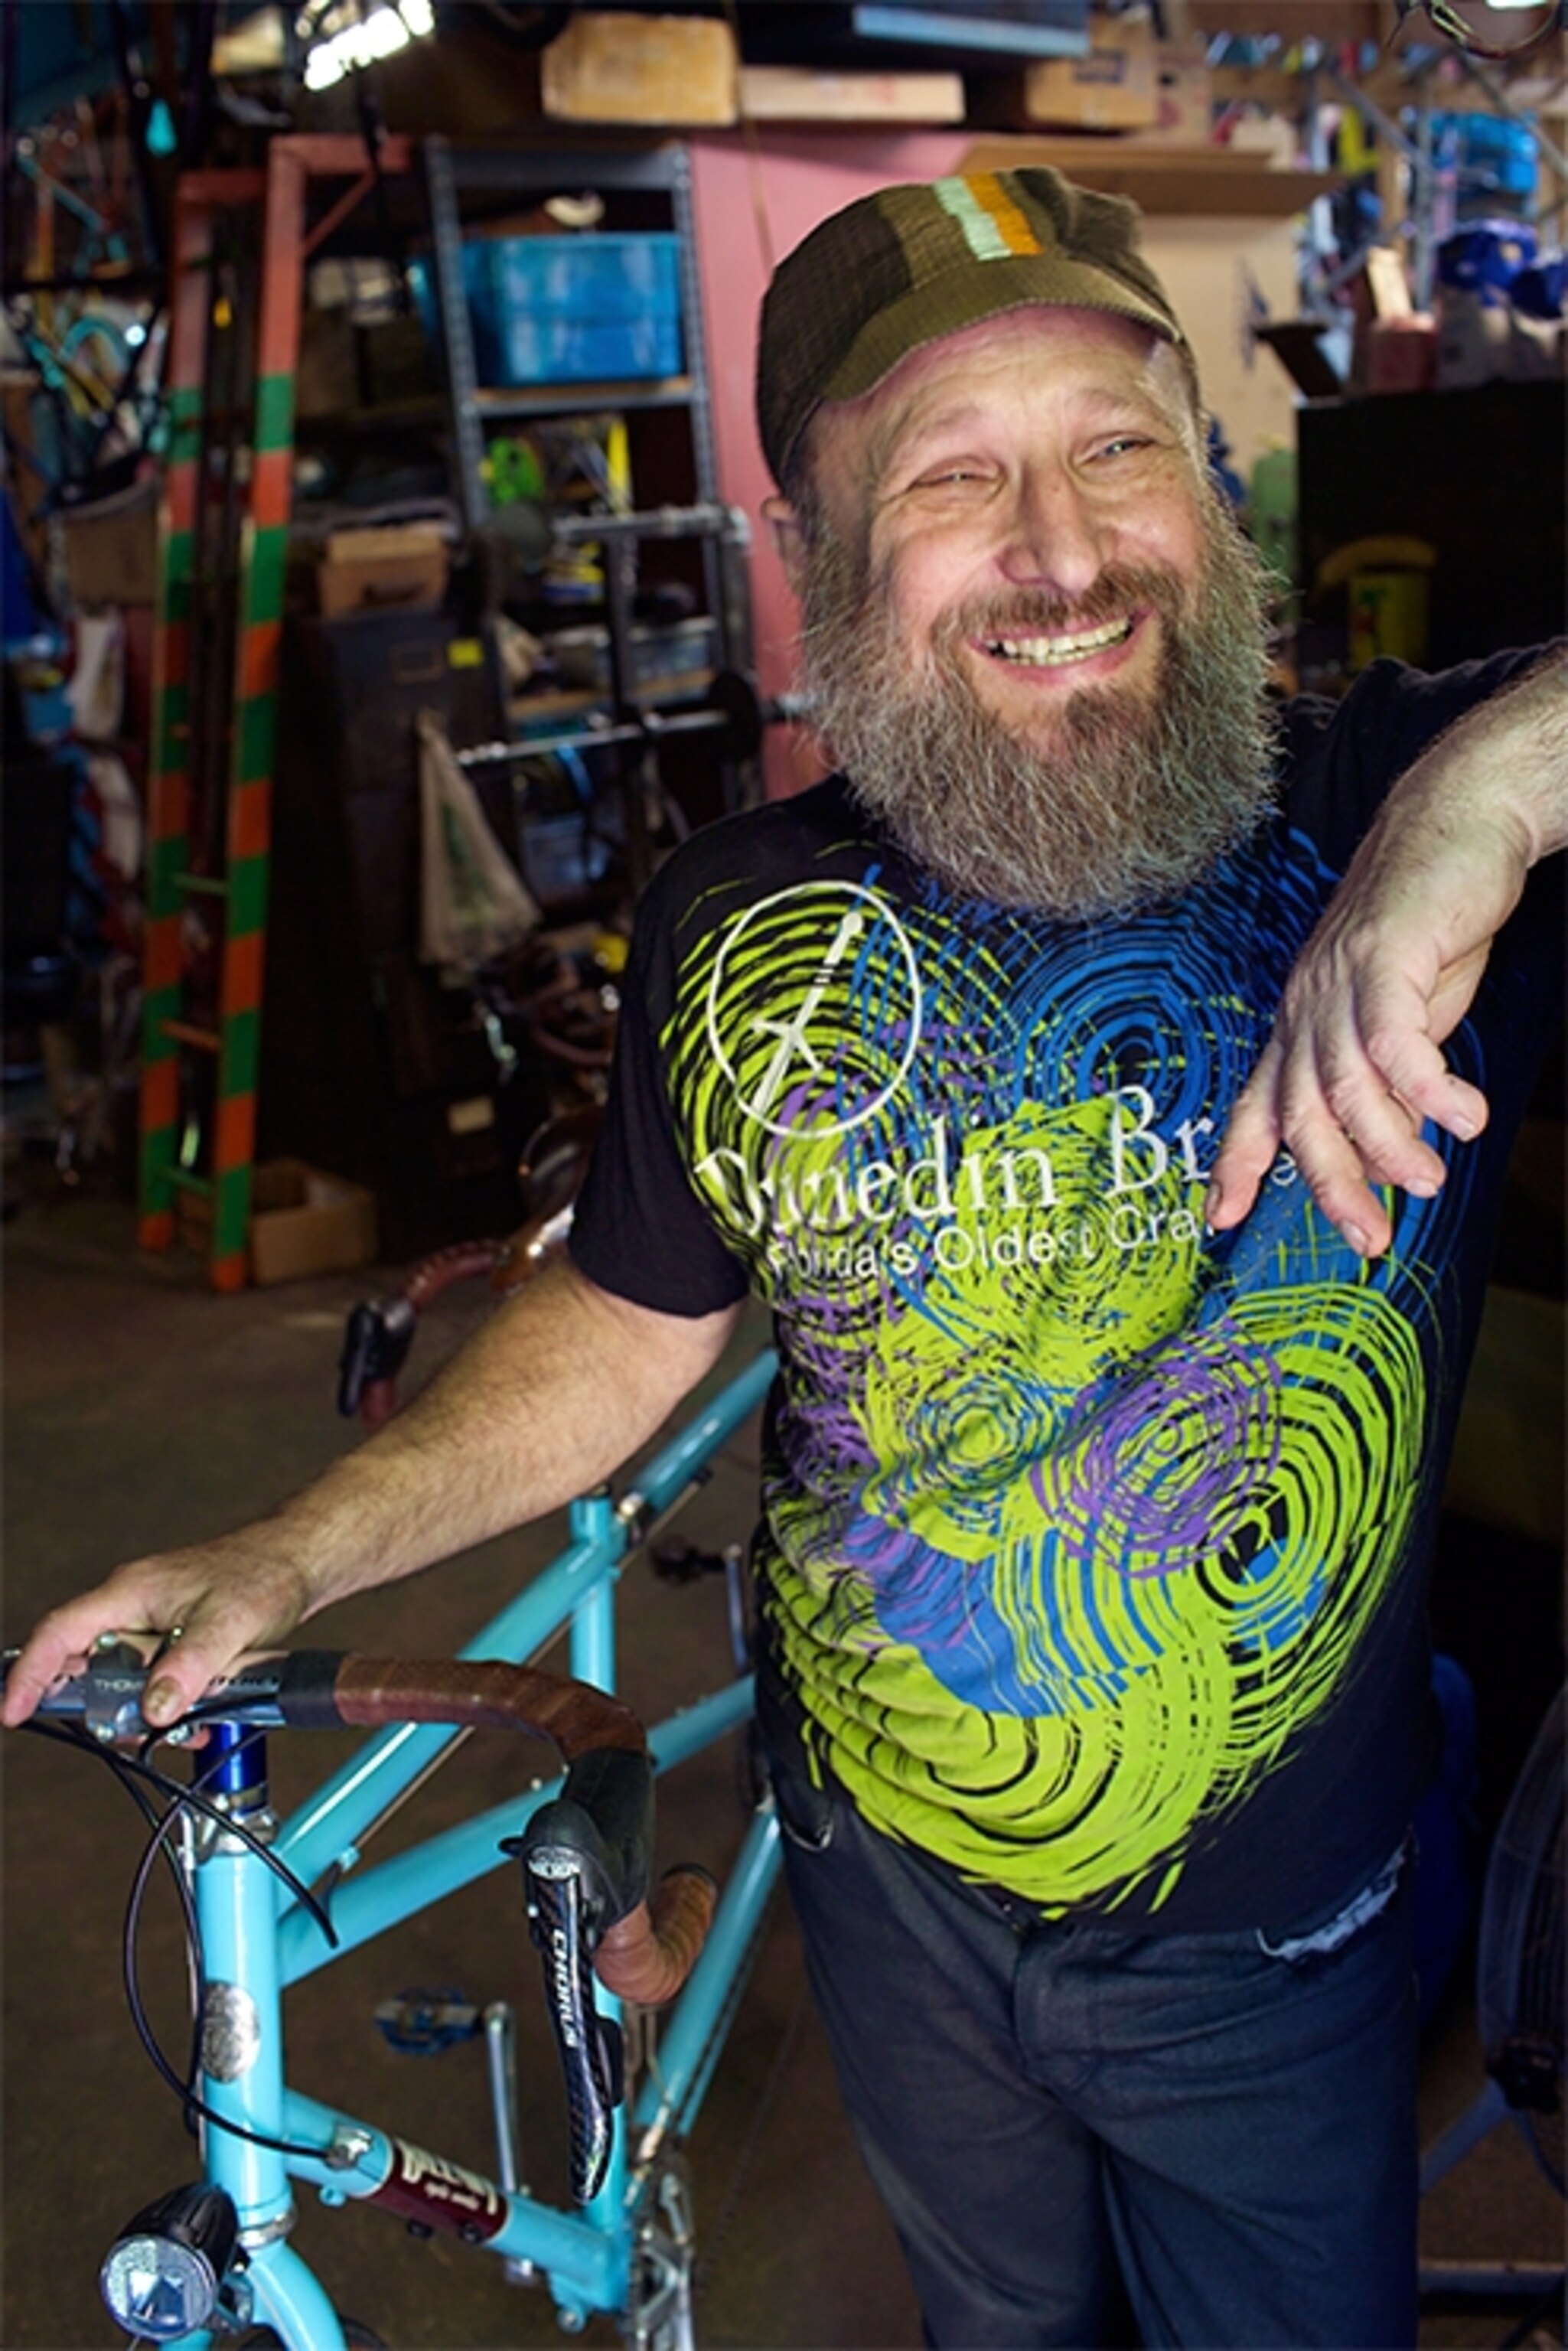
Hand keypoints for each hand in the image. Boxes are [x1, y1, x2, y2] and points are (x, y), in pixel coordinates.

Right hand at [2, 1528, 310, 1731]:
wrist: (300, 1560)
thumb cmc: (264, 1574)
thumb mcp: (229, 1624)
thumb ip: (189, 1666)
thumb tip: (154, 1709)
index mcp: (129, 1592)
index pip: (59, 1633)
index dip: (30, 1673)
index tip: (13, 1712)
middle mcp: (131, 1605)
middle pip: (85, 1663)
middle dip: (101, 1704)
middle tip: (131, 1731)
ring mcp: (151, 1621)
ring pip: (121, 1677)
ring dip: (144, 1708)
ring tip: (185, 1723)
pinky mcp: (173, 1637)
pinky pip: (152, 1677)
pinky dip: (169, 1701)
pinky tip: (201, 1712)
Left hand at [1207, 650, 1567, 1253]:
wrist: (1457, 823)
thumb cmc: (1428, 926)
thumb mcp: (1399, 1014)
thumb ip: (1385, 1079)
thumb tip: (1386, 1150)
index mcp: (1302, 1023)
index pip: (1258, 1104)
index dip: (1236, 1162)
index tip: (1220, 1218)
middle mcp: (1307, 1005)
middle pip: (1301, 1112)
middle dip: (1331, 1184)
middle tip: (1370, 1239)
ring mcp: (1341, 979)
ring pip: (1346, 1085)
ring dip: (1388, 1145)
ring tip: (1429, 1182)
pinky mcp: (1388, 955)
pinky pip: (1396, 1040)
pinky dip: (1427, 1087)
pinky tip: (1461, 1117)